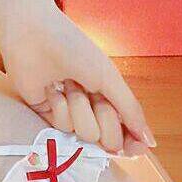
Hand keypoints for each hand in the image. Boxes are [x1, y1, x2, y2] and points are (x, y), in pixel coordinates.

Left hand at [0, 1, 156, 157]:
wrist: (31, 32)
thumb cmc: (72, 47)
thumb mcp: (108, 76)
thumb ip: (130, 109)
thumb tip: (150, 143)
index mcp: (109, 94)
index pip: (126, 131)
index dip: (130, 142)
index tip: (134, 149)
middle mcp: (90, 106)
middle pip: (108, 137)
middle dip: (103, 117)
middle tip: (93, 93)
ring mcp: (69, 111)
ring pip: (85, 134)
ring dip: (78, 107)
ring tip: (67, 83)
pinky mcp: (46, 113)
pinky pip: (61, 127)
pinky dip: (58, 106)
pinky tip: (50, 87)